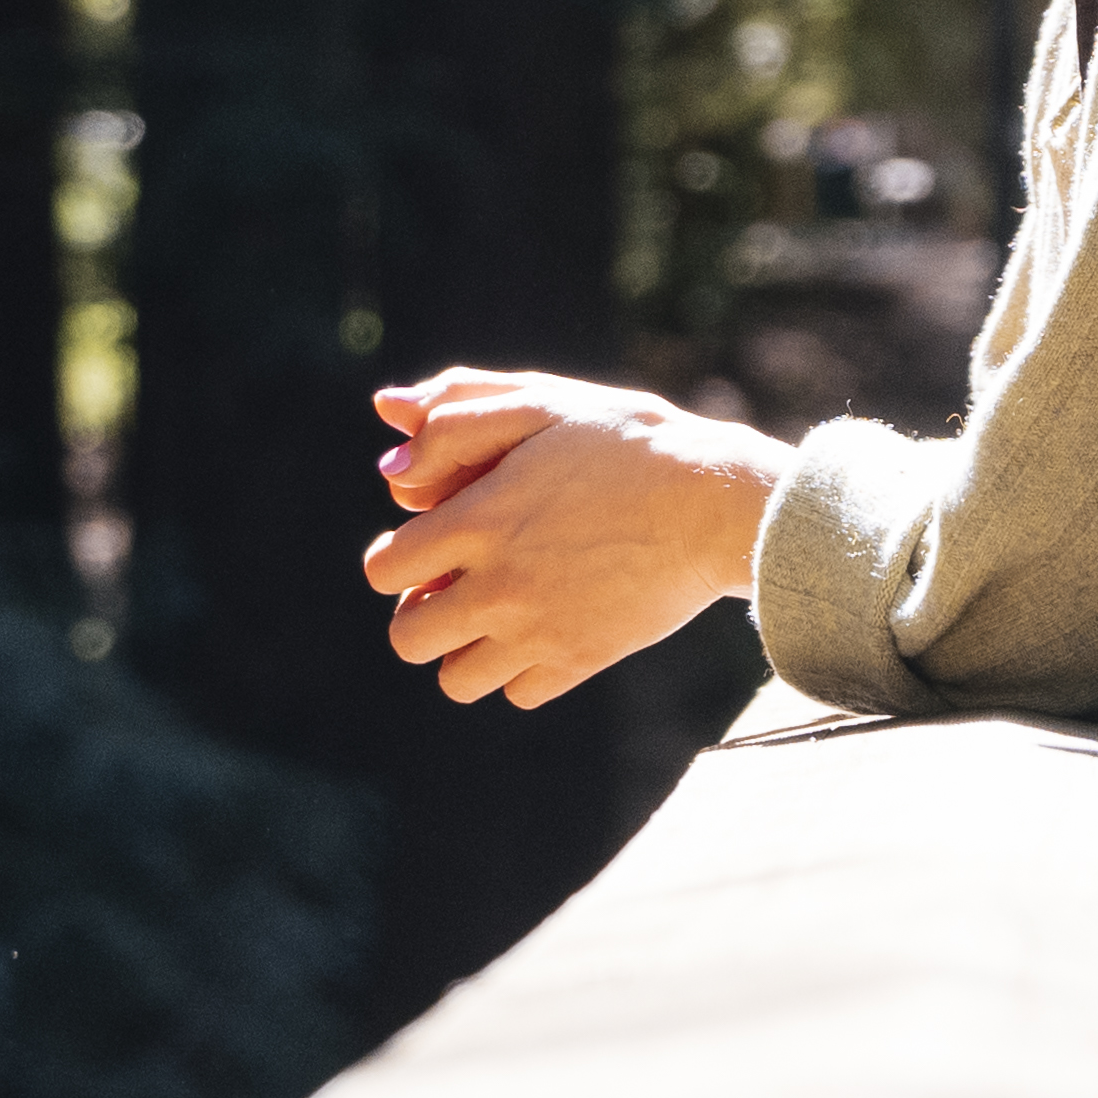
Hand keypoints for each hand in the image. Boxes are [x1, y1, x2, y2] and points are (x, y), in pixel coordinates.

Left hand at [361, 365, 781, 712]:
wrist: (714, 500)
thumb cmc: (626, 441)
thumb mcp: (541, 403)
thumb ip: (453, 418)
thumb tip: (387, 461)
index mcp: (477, 521)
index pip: (383, 569)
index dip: (397, 553)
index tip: (432, 538)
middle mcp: (499, 587)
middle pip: (407, 638)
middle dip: (420, 608)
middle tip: (457, 581)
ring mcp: (540, 632)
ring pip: (456, 680)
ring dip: (462, 647)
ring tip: (497, 609)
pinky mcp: (581, 661)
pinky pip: (519, 693)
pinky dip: (520, 669)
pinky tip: (545, 625)